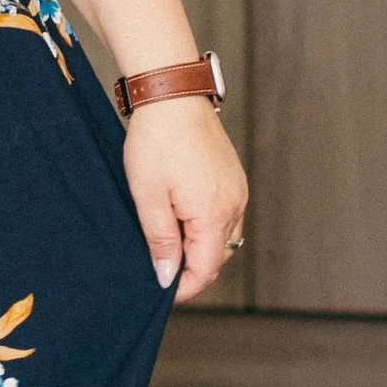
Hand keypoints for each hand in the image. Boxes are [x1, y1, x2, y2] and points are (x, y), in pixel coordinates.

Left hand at [121, 95, 247, 303]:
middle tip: (158, 266)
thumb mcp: (148, 196)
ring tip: (167, 241)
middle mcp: (234, 205)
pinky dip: (206, 228)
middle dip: (191, 270)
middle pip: (217, 257)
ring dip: (199, 249)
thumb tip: (167, 277)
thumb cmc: (156, 142)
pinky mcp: (234, 179)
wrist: (172, 94)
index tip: (160, 292)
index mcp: (214, 213)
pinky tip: (181, 218)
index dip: (183, 288)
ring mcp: (238, 190)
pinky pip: (226, 217)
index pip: (205, 269)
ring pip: (223, 238)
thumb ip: (161, 240)